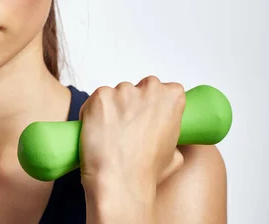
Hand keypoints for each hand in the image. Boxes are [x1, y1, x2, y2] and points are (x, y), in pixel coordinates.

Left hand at [78, 75, 185, 200]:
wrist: (119, 180)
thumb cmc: (145, 172)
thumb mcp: (175, 155)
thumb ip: (170, 135)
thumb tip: (162, 135)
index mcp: (172, 97)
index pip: (164, 88)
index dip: (153, 103)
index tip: (147, 116)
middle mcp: (149, 88)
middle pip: (138, 88)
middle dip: (132, 103)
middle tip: (126, 126)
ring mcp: (123, 90)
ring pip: (116, 94)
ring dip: (112, 107)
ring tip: (109, 132)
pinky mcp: (100, 95)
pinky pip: (97, 99)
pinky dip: (94, 111)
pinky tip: (96, 129)